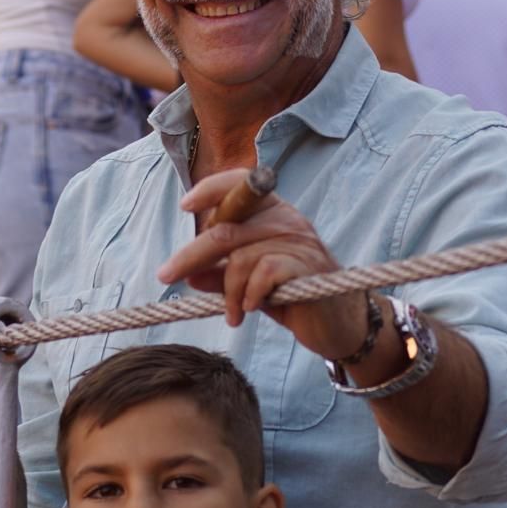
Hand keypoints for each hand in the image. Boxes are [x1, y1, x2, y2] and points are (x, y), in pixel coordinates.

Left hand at [156, 168, 368, 359]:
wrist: (340, 324)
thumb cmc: (293, 297)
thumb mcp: (250, 285)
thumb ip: (220, 276)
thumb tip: (186, 273)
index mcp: (274, 213)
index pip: (241, 183)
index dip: (211, 189)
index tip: (186, 206)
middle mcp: (287, 219)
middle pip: (225, 230)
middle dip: (189, 255)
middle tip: (166, 275)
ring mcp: (300, 242)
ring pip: (239, 258)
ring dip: (227, 293)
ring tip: (232, 314)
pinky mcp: (307, 267)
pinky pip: (261, 275)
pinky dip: (247, 297)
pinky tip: (250, 310)